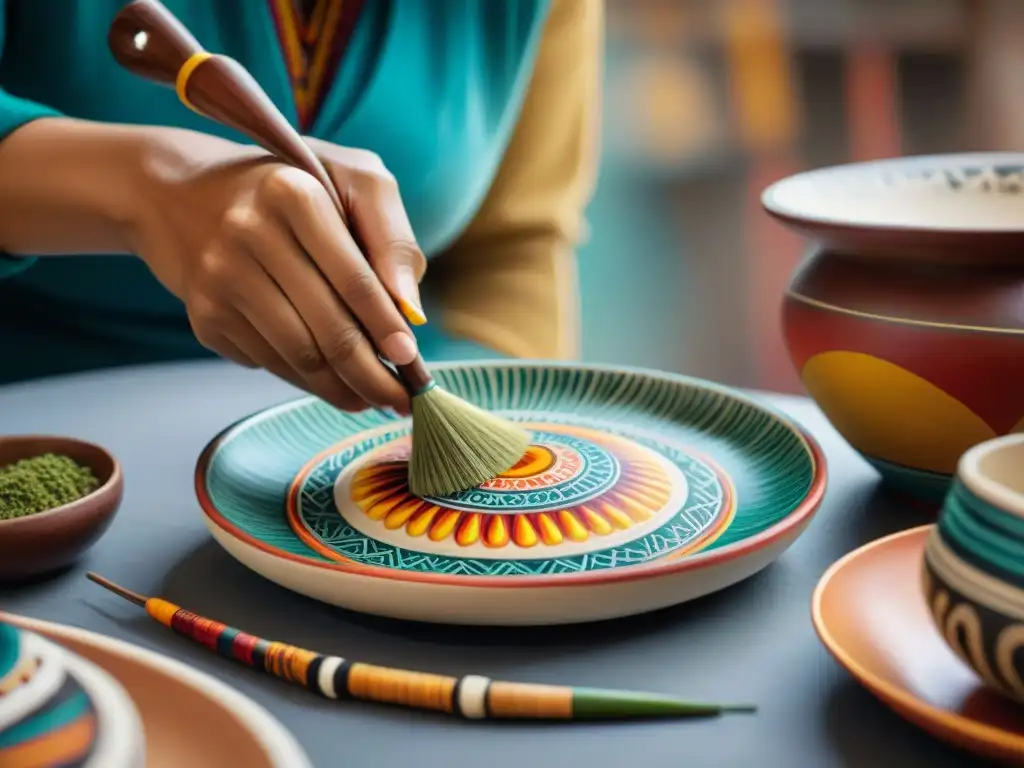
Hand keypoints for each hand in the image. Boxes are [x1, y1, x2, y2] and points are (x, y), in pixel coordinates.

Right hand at [130, 129, 425, 412]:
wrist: (184, 194)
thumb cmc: (294, 187)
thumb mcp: (354, 182)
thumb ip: (392, 239)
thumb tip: (411, 313)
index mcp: (294, 195)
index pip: (354, 280)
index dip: (387, 327)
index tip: (412, 359)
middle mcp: (249, 235)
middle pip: (329, 329)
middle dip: (374, 374)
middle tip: (402, 399)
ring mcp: (221, 279)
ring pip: (300, 357)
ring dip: (343, 388)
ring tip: (373, 396)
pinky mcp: (204, 316)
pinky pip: (269, 363)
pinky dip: (307, 379)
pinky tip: (331, 380)